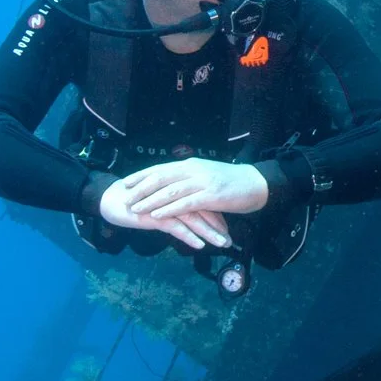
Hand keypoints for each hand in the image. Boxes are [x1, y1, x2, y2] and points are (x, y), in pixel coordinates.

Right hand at [99, 178, 231, 249]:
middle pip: (203, 209)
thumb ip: (178, 206)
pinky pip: (175, 227)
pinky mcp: (154, 215)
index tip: (229, 229)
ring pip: (193, 219)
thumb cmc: (138, 201)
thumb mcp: (162, 203)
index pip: (204, 200)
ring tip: (222, 244)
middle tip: (230, 240)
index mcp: (179, 189)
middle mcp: (175, 195)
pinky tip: (200, 245)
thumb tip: (196, 217)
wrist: (112, 199)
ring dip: (209, 232)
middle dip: (218, 226)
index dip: (218, 214)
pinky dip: (189, 236)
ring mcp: (165, 205)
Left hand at [121, 158, 269, 219]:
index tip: (126, 182)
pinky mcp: (211, 196)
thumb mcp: (207, 174)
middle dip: (141, 188)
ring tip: (135, 208)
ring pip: (170, 191)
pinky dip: (168, 209)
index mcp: (191, 165)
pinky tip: (157, 215)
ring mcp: (202, 183)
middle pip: (161, 177)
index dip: (142, 175)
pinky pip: (185, 203)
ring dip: (150, 200)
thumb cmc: (232, 182)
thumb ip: (190, 178)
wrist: (256, 184)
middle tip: (124, 197)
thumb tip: (173, 183)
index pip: (161, 168)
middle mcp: (194, 170)